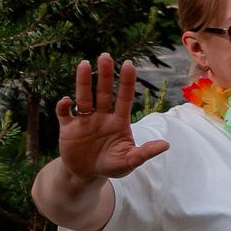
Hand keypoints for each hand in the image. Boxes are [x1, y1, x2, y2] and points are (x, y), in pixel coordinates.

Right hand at [55, 56, 166, 180]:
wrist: (87, 174)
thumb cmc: (112, 165)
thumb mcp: (130, 161)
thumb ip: (145, 153)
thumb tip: (166, 145)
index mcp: (119, 121)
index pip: (124, 98)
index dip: (126, 82)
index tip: (129, 64)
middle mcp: (102, 116)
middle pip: (104, 92)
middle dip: (105, 75)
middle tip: (105, 56)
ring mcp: (84, 120)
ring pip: (84, 97)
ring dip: (84, 82)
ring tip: (84, 64)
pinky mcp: (68, 128)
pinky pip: (64, 114)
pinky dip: (63, 106)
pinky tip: (66, 101)